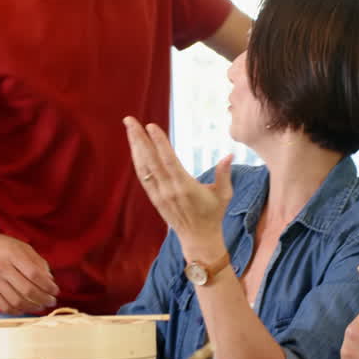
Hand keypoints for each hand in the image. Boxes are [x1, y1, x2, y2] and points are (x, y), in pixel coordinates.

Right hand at [0, 230, 57, 314]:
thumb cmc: (4, 246)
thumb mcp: (22, 247)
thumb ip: (38, 262)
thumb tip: (50, 281)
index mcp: (13, 254)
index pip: (34, 274)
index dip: (48, 286)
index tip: (56, 291)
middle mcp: (2, 268)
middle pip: (27, 290)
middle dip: (43, 299)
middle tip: (52, 301)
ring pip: (16, 301)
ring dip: (32, 307)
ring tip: (41, 306)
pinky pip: (4, 306)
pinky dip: (18, 311)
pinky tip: (26, 308)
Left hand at [123, 117, 230, 255]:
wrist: (199, 239)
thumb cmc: (213, 214)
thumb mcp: (224, 194)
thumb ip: (224, 174)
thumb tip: (229, 155)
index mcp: (185, 187)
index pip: (168, 160)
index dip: (158, 142)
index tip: (150, 126)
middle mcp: (168, 190)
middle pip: (150, 160)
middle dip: (139, 139)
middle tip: (129, 120)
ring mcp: (159, 194)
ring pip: (143, 167)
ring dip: (135, 147)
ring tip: (129, 128)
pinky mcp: (155, 198)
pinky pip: (143, 177)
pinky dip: (138, 161)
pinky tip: (135, 148)